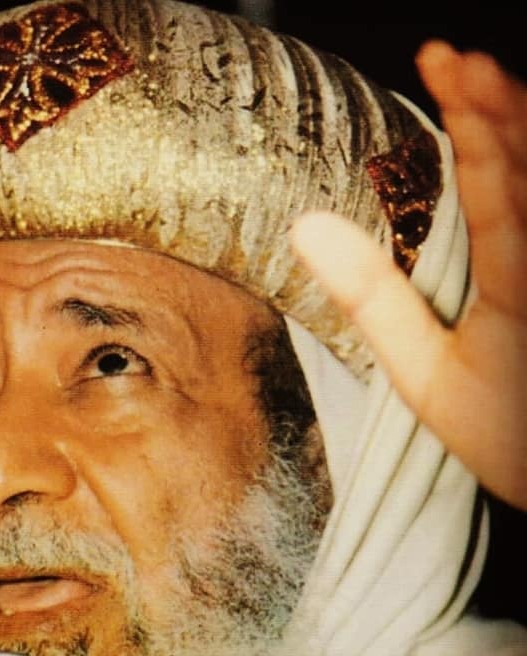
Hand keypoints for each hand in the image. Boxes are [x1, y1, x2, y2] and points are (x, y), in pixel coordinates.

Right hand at [291, 41, 526, 509]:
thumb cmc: (508, 435)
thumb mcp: (424, 378)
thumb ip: (373, 300)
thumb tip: (310, 228)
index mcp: (517, 279)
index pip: (496, 173)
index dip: (470, 111)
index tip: (441, 60)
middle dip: (498, 100)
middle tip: (459, 61)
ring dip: (523, 126)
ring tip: (487, 92)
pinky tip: (518, 157)